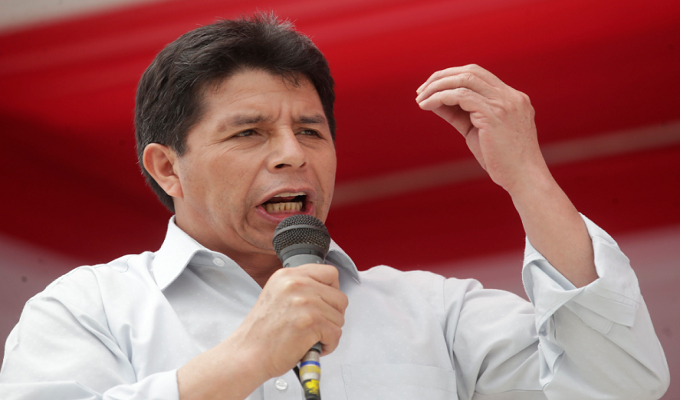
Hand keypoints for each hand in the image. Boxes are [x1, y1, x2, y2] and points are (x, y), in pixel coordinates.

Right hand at [232, 264, 347, 378]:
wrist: (248, 354)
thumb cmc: (262, 332)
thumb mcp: (277, 295)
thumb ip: (300, 288)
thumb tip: (326, 292)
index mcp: (288, 275)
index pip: (330, 273)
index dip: (332, 291)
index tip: (325, 303)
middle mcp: (297, 284)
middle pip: (339, 297)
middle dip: (332, 315)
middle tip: (318, 326)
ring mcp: (305, 302)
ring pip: (339, 318)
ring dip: (329, 332)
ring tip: (311, 337)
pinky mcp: (311, 322)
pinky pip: (335, 334)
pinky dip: (328, 345)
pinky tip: (313, 346)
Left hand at [415, 64, 548, 194]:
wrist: (525, 178)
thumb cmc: (502, 161)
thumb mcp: (479, 131)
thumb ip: (462, 114)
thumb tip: (435, 102)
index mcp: (511, 98)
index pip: (478, 75)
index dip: (452, 77)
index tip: (432, 88)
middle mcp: (510, 96)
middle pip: (470, 71)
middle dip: (441, 77)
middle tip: (421, 90)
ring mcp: (504, 103)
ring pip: (464, 80)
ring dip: (437, 87)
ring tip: (420, 99)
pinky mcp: (494, 114)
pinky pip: (461, 96)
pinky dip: (440, 98)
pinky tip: (426, 106)